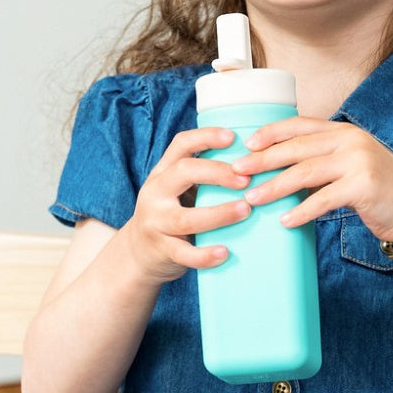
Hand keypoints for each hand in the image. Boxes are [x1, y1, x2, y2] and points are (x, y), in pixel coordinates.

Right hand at [121, 127, 251, 283]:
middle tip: (247, 179)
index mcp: (162, 173)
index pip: (181, 144)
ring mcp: (156, 223)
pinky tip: (224, 253)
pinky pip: (184, 254)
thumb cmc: (171, 215)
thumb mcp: (176, 189)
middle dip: (218, 172)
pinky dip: (205, 255)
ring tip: (246, 210)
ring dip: (219, 214)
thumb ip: (202, 176)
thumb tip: (254, 162)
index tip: (233, 137)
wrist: (138, 254)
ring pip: (186, 218)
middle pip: (183, 173)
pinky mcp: (162, 251)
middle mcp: (155, 193)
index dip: (206, 137)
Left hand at [233, 117, 392, 242]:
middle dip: (263, 160)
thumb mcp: (353, 166)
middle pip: (296, 148)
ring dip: (275, 187)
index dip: (271, 133)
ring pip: (305, 172)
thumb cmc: (382, 191)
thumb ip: (325, 163)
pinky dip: (302, 211)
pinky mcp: (364, 186)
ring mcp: (359, 161)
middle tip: (237, 171)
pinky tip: (285, 221)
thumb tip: (281, 174)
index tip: (246, 144)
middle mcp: (350, 140)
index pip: (300, 126)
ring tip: (252, 198)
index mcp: (344, 132)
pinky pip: (324, 199)